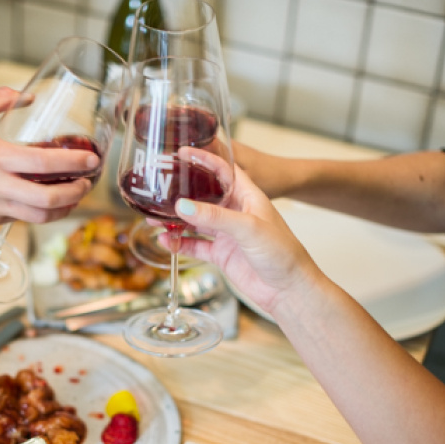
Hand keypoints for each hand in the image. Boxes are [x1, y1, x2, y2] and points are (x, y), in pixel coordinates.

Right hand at [0, 87, 96, 225]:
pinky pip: (26, 219)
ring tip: (76, 195)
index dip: (73, 163)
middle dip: (75, 192)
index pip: (43, 164)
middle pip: (47, 198)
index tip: (92, 160)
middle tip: (87, 183)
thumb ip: (1, 97)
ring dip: (65, 208)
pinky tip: (54, 202)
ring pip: (41, 217)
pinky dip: (45, 212)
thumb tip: (31, 96)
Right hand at [170, 151, 321, 315]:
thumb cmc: (283, 254)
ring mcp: (227, 234)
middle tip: (160, 189)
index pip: (223, 170)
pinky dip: (180, 243)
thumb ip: (215, 217)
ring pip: (196, 222)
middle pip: (204, 196)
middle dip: (182, 192)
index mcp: (248, 197)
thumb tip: (183, 206)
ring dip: (176, 220)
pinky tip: (166, 241)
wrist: (289, 290)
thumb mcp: (249, 229)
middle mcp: (236, 213)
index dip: (204, 160)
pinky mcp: (222, 255)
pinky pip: (196, 245)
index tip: (182, 153)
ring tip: (155, 218)